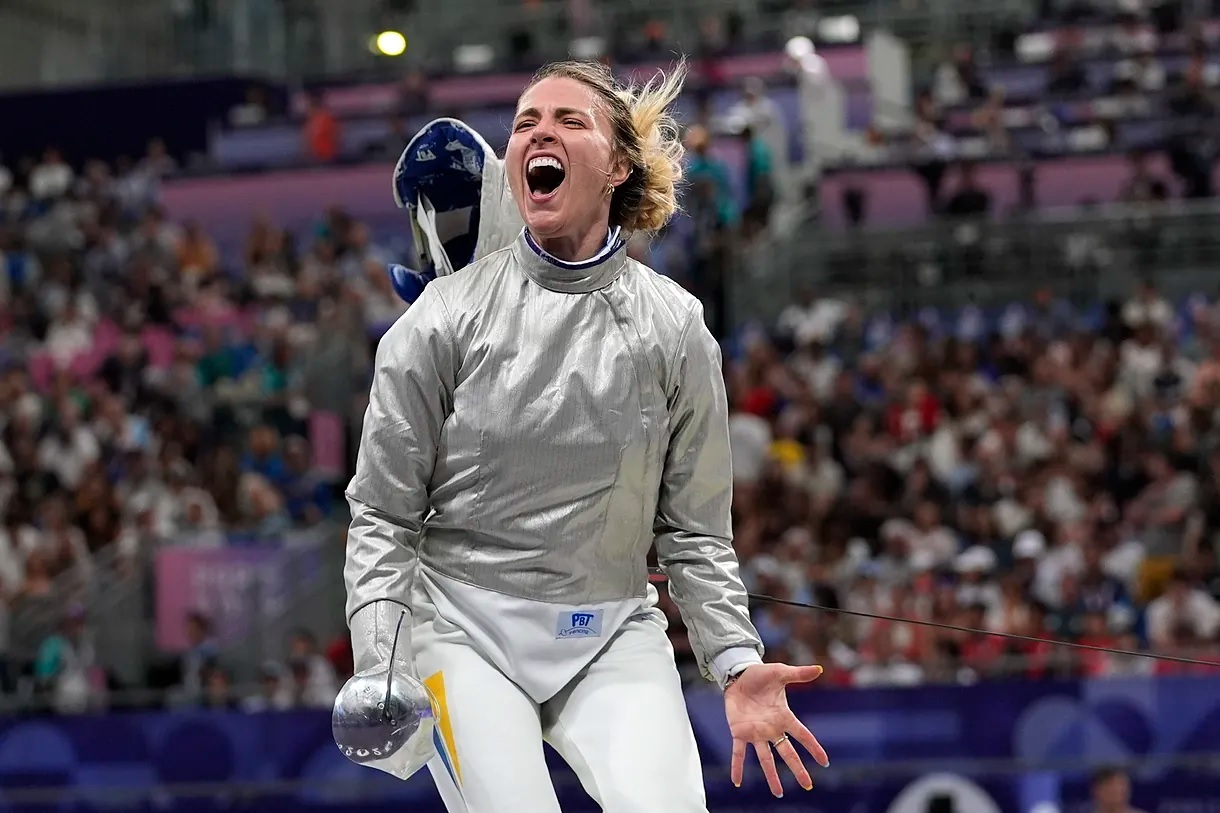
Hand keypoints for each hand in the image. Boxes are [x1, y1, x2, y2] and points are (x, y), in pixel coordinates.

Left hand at [724, 663, 828, 796]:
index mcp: (784, 717)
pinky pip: (738, 753)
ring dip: (771, 776)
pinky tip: (737, 782)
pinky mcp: (739, 732)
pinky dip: (737, 767)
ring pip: (765, 759)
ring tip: (779, 793)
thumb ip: (798, 674)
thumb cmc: (761, 675)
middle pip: (787, 752)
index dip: (814, 748)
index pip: (803, 735)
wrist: (738, 675)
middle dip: (797, 769)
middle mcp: (772, 729)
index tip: (825, 763)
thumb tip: (819, 669)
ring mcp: (756, 733)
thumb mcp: (780, 673)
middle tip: (807, 786)